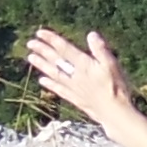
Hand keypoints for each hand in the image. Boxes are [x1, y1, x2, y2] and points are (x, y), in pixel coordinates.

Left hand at [23, 29, 146, 146]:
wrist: (114, 113)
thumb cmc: (116, 88)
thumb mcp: (112, 65)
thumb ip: (100, 50)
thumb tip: (91, 34)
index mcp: (84, 65)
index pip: (65, 49)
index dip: (52, 40)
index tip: (40, 33)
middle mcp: (75, 75)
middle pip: (56, 61)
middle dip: (43, 50)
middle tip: (30, 43)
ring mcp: (73, 88)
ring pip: (54, 74)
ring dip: (42, 65)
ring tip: (31, 57)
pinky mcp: (75, 98)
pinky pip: (59, 89)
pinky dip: (50, 84)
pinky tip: (42, 80)